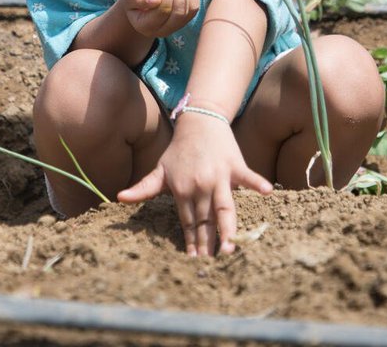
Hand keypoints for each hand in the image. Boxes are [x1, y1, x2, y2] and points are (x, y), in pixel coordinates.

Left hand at [117, 111, 271, 256]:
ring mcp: (219, 176)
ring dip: (227, 229)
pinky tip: (267, 192)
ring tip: (229, 248)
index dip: (191, 242)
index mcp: (182, 190)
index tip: (193, 261)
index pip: (188, 222)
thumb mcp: (160, 169)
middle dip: (207, 244)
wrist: (199, 120)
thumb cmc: (179, 149)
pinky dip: (257, 182)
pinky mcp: (235, 165)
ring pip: (224, 208)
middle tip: (210, 266)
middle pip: (205, 221)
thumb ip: (144, 188)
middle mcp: (200, 186)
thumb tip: (119, 198)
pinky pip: (248, 177)